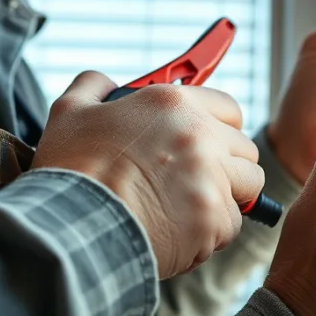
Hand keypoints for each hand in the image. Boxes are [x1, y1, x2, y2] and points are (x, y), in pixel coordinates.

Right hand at [31, 72, 264, 278]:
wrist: (70, 229)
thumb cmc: (71, 172)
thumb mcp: (71, 111)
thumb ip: (94, 86)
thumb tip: (104, 82)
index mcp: (173, 104)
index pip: (229, 107)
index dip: (219, 125)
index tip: (208, 140)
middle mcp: (201, 136)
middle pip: (245, 150)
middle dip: (227, 164)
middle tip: (196, 178)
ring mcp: (212, 179)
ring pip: (245, 188)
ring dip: (224, 198)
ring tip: (189, 207)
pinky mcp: (213, 220)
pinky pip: (230, 226)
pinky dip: (211, 232)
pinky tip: (181, 231)